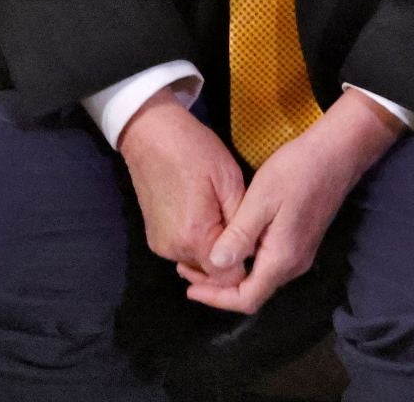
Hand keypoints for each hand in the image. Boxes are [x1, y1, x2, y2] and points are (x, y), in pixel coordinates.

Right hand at [120, 90, 246, 272]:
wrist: (152, 135)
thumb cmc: (196, 152)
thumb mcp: (229, 182)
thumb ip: (240, 224)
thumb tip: (252, 253)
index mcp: (194, 237)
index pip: (227, 277)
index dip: (247, 266)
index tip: (261, 247)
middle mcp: (173, 250)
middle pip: (211, 273)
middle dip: (232, 260)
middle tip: (250, 233)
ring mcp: (160, 245)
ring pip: (198, 264)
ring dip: (216, 252)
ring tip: (233, 225)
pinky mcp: (155, 238)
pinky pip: (184, 252)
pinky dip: (201, 245)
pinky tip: (213, 222)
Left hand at [183, 90, 402, 313]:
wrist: (339, 152)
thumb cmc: (298, 171)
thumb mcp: (261, 200)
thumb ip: (239, 236)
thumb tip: (215, 265)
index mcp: (282, 259)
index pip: (246, 299)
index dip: (216, 298)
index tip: (189, 288)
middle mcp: (294, 264)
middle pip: (254, 292)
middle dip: (219, 288)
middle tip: (188, 270)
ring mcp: (301, 253)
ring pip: (262, 279)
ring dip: (232, 275)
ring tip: (203, 259)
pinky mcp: (302, 240)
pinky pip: (269, 264)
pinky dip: (246, 263)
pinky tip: (231, 244)